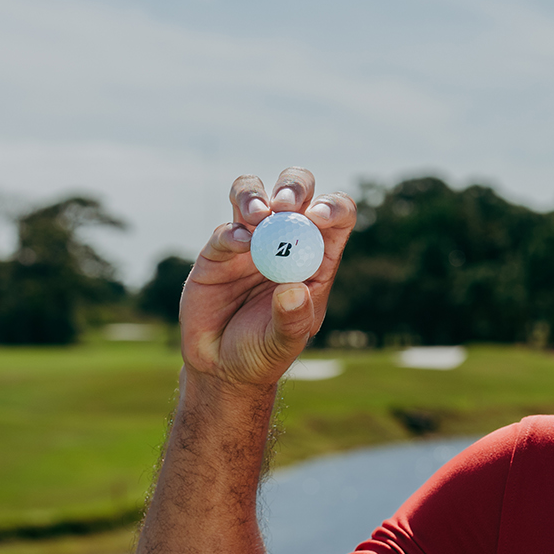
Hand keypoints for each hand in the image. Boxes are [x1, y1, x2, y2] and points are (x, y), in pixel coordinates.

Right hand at [178, 168, 356, 387]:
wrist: (220, 366)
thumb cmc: (263, 354)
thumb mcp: (283, 343)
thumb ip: (292, 319)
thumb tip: (295, 289)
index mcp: (316, 257)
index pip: (335, 219)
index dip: (332, 208)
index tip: (319, 216)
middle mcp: (285, 241)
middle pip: (295, 191)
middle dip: (293, 187)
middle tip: (284, 205)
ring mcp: (250, 242)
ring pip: (254, 194)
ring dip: (255, 195)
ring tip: (257, 215)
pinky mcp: (218, 251)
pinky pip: (226, 228)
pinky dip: (232, 230)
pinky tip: (238, 243)